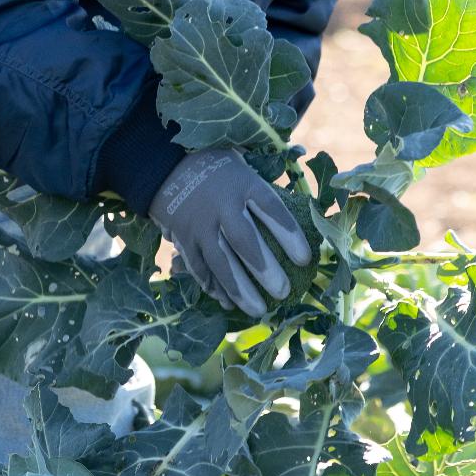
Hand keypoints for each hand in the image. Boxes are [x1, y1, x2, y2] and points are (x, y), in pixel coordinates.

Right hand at [150, 149, 311, 317]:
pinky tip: (229, 304)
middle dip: (264, 269)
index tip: (306, 259)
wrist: (166, 165)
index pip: (271, 208)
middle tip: (283, 291)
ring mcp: (200, 223)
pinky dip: (214, 287)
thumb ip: (267, 193)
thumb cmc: (220, 169)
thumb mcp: (246, 167)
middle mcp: (221, 204)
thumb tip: (308, 214)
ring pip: (219, 261)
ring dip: (239, 288)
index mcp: (243, 182)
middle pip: (244, 239)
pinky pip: (199, 267)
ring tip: (259, 310)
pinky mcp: (183, 238)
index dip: (289, 234)